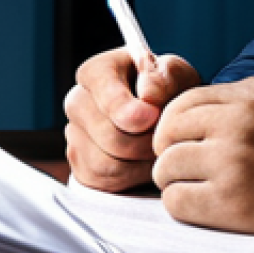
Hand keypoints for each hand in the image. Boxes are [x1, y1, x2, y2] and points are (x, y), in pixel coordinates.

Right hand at [64, 47, 200, 191]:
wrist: (167, 119)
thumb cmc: (171, 91)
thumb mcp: (178, 77)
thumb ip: (165, 78)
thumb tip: (147, 94)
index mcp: (98, 72)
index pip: (105, 95)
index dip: (130, 111)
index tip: (154, 116)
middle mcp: (78, 101)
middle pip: (108, 135)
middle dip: (144, 141)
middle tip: (164, 135)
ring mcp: (75, 134)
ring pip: (105, 162)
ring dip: (141, 161)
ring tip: (158, 147)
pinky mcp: (81, 165)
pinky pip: (105, 181)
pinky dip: (133, 176)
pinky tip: (147, 161)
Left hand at [152, 74, 253, 242]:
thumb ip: (241, 92)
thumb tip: (199, 102)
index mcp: (249, 99)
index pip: (182, 102)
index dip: (172, 121)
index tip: (178, 136)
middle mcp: (238, 126)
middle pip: (168, 133)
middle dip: (169, 148)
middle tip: (183, 161)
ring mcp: (233, 166)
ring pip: (166, 168)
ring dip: (174, 178)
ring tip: (193, 182)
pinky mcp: (232, 204)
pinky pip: (177, 201)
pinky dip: (182, 203)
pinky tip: (201, 201)